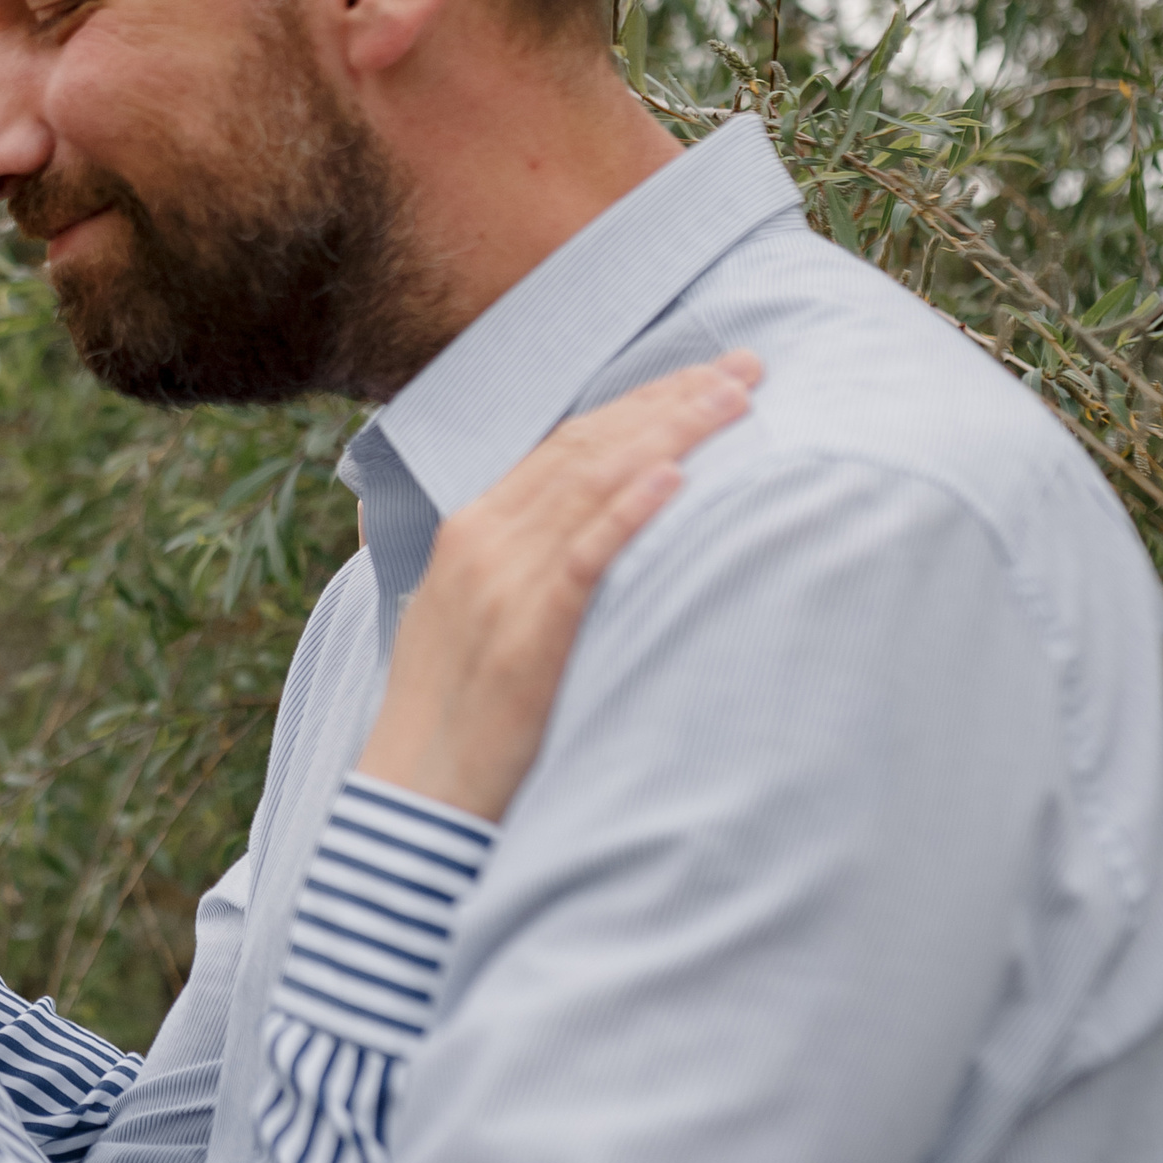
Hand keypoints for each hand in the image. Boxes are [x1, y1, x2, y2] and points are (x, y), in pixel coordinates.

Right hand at [358, 352, 760, 818]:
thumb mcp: (471, 615)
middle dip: (671, 400)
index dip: (639, 403)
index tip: (704, 376)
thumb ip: (520, 563)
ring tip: (736, 401)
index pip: (564, 443)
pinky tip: (676, 478)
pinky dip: (629, 512)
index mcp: (470, 529)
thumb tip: (588, 534)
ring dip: (671, 434)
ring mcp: (501, 584)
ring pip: (594, 486)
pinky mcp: (528, 636)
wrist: (415, 794)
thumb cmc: (455, 716)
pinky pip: (585, 559)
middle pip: (588, 448)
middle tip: (747, 368)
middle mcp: (482, 541)